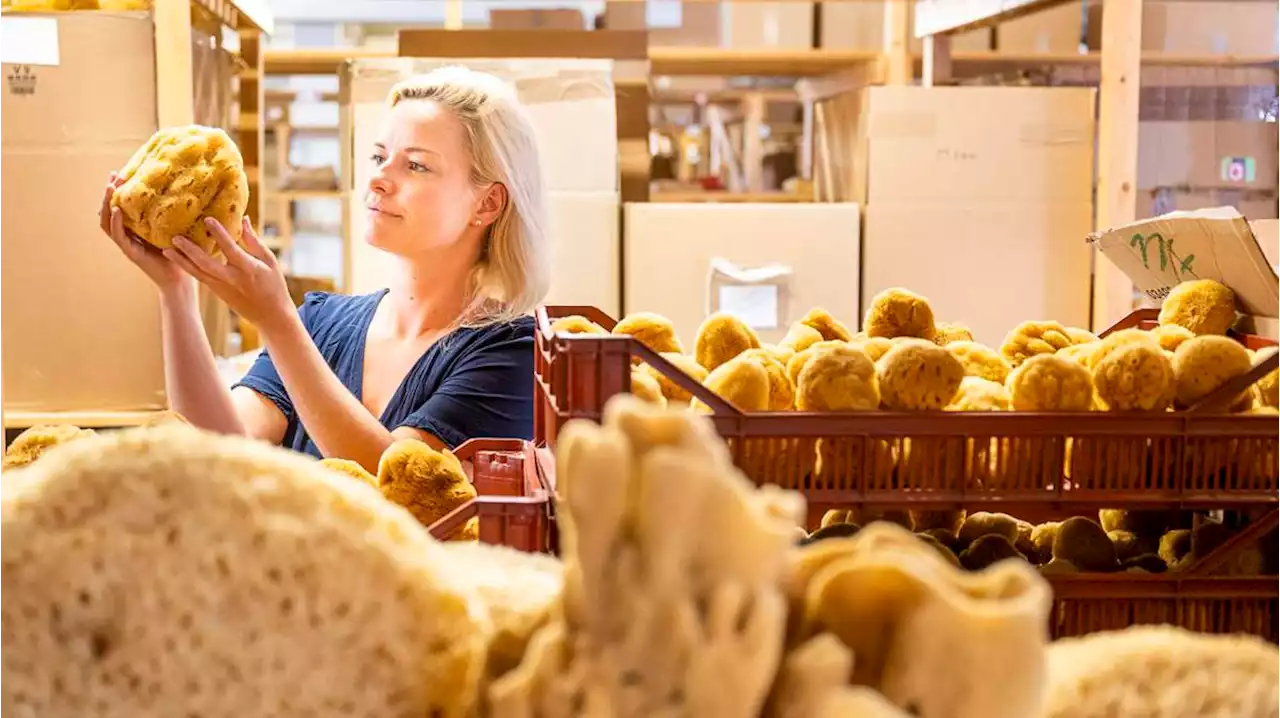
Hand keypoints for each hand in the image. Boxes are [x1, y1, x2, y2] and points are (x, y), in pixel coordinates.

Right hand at [99, 172, 186, 292]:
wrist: (181, 278)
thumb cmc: (179, 252)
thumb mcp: (172, 227)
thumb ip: (169, 213)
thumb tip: (181, 188)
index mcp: (134, 228)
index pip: (119, 206)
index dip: (117, 190)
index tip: (118, 173)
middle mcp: (127, 235)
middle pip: (108, 211)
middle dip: (109, 193)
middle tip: (113, 175)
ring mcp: (127, 244)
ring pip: (107, 222)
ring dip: (107, 204)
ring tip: (111, 188)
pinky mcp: (131, 253)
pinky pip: (119, 236)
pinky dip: (116, 222)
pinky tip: (117, 210)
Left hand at [164, 217, 294, 333]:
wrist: (271, 316)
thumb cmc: (274, 286)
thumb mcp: (270, 261)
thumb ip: (254, 241)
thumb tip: (243, 219)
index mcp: (248, 269)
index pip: (230, 249)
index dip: (219, 234)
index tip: (207, 219)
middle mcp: (232, 279)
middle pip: (206, 264)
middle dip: (189, 250)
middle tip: (175, 237)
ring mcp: (222, 288)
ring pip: (197, 273)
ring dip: (181, 261)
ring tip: (166, 249)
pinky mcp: (217, 293)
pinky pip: (200, 277)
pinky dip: (188, 267)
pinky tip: (178, 258)